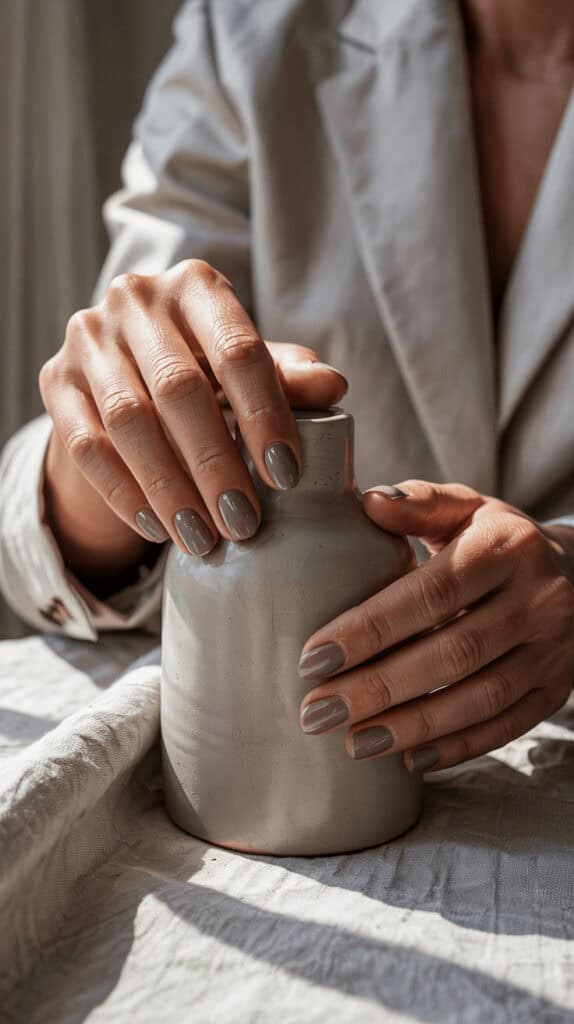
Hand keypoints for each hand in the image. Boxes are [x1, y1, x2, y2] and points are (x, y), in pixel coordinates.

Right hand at [40, 260, 346, 573]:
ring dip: (170, 488)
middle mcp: (135, 300)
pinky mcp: (54, 381)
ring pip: (129, 421)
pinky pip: (87, 446)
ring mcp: (87, 339)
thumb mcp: (247, 371)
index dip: (266, 414)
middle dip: (216, 464)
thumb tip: (334, 387)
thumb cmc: (204, 372)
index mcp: (196, 286)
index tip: (288, 476)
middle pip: (179, 388)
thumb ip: (287, 377)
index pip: (237, 350)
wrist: (124, 379)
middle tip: (244, 523)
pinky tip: (158, 529)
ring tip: (204, 539)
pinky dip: (126, 493)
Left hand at [299, 482, 573, 772]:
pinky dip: (458, 746)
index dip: (371, 628)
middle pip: (454, 652)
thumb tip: (368, 504)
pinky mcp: (558, 687)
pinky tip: (408, 759)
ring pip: (482, 697)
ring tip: (353, 743)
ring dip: (414, 725)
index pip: (431, 593)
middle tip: (317, 712)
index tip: (313, 658)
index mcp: (506, 547)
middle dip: (379, 688)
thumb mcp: (465, 507)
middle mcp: (539, 599)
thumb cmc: (495, 537)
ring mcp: (554, 648)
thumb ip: (418, 503)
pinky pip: (507, 725)